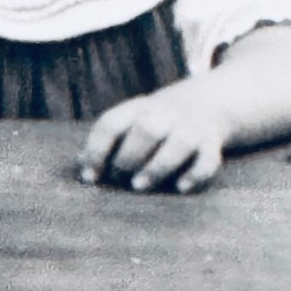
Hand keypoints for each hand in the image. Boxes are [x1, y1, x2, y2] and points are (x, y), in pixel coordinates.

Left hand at [77, 83, 225, 193]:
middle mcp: (164, 115)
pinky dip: (194, 174)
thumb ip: (107, 141)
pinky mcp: (211, 144)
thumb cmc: (154, 121)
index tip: (88, 177)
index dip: (96, 150)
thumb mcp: (130, 120)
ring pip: (178, 143)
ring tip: (139, 185)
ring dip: (158, 166)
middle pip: (146, 129)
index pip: (111, 123)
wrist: (207, 102)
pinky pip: (207, 160)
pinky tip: (179, 188)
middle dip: (129, 155)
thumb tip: (79, 164)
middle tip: (119, 177)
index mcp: (136, 109)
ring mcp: (190, 128)